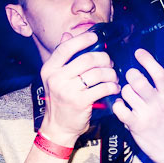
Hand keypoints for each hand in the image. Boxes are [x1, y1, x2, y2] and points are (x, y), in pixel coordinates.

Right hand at [39, 31, 119, 146]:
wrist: (58, 127)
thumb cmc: (59, 101)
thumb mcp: (55, 77)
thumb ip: (62, 57)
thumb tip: (67, 35)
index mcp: (49, 69)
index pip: (65, 48)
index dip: (82, 40)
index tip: (94, 38)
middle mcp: (56, 78)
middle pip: (86, 59)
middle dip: (103, 59)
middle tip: (109, 62)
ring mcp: (67, 90)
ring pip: (97, 73)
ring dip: (110, 73)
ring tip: (113, 77)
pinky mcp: (80, 102)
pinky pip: (102, 88)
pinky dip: (112, 86)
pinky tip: (114, 87)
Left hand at [111, 49, 163, 162]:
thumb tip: (151, 70)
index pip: (158, 73)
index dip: (147, 60)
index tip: (139, 52)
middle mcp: (159, 103)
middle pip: (138, 80)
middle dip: (131, 75)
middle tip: (130, 78)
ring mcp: (147, 114)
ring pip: (126, 92)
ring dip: (124, 91)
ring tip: (128, 97)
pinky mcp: (135, 125)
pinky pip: (119, 108)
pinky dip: (118, 106)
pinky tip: (122, 107)